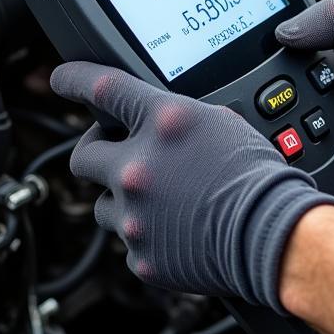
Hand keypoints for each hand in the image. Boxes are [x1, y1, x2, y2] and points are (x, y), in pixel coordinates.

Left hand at [50, 62, 333, 310]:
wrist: (272, 231)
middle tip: (119, 152)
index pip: (103, 89)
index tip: (61, 78)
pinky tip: (177, 226)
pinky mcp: (139, 254)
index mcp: (165, 123)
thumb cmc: (259, 175)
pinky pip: (127, 239)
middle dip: (98, 150)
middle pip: (85, 153)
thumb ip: (175, 119)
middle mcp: (140, 166)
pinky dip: (146, 232)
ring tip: (164, 197)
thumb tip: (153, 120)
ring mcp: (134, 214)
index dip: (75, 79)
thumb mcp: (222, 122)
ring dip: (124, 196)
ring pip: (103, 201)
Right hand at [276, 0, 333, 186]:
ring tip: (259, 96)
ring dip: (269, 89)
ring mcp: (326, 81)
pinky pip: (290, 117)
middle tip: (243, 58)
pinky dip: (281, 122)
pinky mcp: (325, 116)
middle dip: (259, 46)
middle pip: (275, 35)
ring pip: (276, 79)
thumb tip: (286, 29)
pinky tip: (274, 128)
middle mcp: (329, 44)